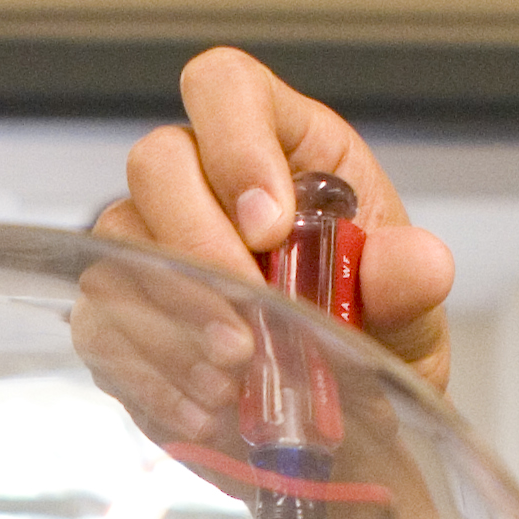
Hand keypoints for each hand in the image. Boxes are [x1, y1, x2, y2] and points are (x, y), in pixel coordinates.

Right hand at [92, 45, 458, 392]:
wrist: (343, 430)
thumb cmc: (372, 343)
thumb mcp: (410, 316)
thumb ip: (409, 283)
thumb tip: (417, 264)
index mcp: (286, 148)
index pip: (228, 88)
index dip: (235, 144)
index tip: (271, 228)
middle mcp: (206, 182)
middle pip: (157, 161)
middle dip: (199, 245)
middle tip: (249, 323)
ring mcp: (153, 245)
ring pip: (121, 245)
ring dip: (175, 319)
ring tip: (235, 380)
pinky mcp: (121, 314)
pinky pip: (101, 322)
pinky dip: (152, 371)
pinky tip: (205, 407)